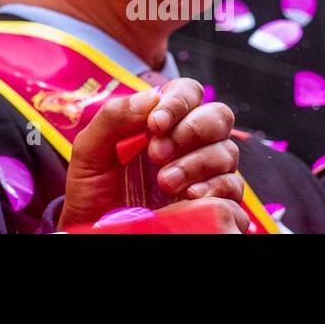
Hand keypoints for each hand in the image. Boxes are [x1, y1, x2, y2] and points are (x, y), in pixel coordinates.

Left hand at [58, 78, 243, 231]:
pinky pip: (233, 188)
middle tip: (158, 154)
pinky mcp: (213, 202)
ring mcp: (204, 172)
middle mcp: (188, 142)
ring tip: (165, 182)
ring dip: (197, 163)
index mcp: (161, 121)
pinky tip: (190, 197)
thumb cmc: (93, 188)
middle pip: (218, 116)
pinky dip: (215, 189)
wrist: (96, 231)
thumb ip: (113, 117)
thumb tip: (151, 98)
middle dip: (192, 129)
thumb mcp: (91, 150)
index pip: (188, 93)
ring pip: (227, 151)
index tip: (155, 124)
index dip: (178, 102)